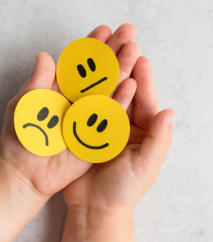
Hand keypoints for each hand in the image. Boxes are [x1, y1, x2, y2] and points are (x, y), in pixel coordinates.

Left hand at [0, 24, 140, 209]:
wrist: (24, 170)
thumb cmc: (20, 136)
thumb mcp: (25, 103)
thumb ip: (37, 80)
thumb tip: (45, 55)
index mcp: (60, 91)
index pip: (79, 64)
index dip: (91, 47)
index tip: (104, 30)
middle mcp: (77, 102)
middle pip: (98, 74)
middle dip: (113, 52)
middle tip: (128, 32)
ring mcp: (87, 117)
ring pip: (107, 91)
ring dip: (121, 70)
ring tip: (134, 50)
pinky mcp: (94, 135)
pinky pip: (109, 117)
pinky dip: (120, 101)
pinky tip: (131, 84)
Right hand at [61, 27, 175, 240]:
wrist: (94, 208)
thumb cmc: (123, 191)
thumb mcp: (146, 167)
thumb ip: (159, 140)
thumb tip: (170, 112)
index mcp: (142, 132)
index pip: (144, 101)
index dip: (143, 78)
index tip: (139, 56)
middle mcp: (123, 125)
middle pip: (124, 92)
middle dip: (124, 67)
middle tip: (122, 43)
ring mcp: (102, 126)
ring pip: (104, 95)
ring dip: (102, 74)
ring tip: (101, 52)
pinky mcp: (83, 130)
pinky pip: (85, 107)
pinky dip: (83, 91)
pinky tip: (80, 76)